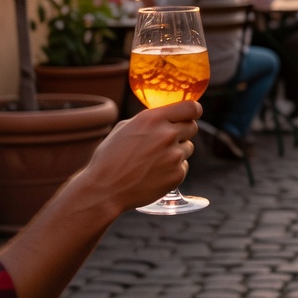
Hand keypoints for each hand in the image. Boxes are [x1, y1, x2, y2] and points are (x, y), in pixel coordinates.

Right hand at [81, 101, 199, 209]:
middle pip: (193, 127)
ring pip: (188, 148)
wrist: (105, 189)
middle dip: (182, 132)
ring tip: (154, 160)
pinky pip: (183, 166)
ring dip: (177, 151)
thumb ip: (150, 120)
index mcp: (153, 119)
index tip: (190, 115)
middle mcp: (167, 135)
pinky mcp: (177, 174)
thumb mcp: (125, 128)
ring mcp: (174, 156)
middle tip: (166, 141)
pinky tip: (155, 173)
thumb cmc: (110, 157)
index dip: (192, 111)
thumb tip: (168, 116)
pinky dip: (173, 169)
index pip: (192, 107)